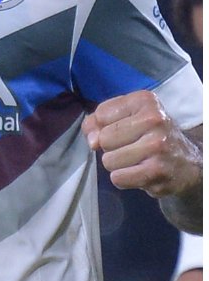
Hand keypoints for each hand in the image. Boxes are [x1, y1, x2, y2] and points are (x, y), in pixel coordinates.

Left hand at [82, 90, 201, 197]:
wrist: (188, 162)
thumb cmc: (149, 135)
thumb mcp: (127, 117)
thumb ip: (98, 121)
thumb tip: (92, 141)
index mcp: (144, 101)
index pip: (101, 115)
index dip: (104, 126)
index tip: (124, 129)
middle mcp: (154, 120)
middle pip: (103, 139)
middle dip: (111, 147)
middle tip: (133, 147)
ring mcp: (157, 146)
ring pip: (108, 161)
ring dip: (118, 165)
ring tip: (137, 160)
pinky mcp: (157, 171)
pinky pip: (118, 178)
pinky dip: (124, 179)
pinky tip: (141, 172)